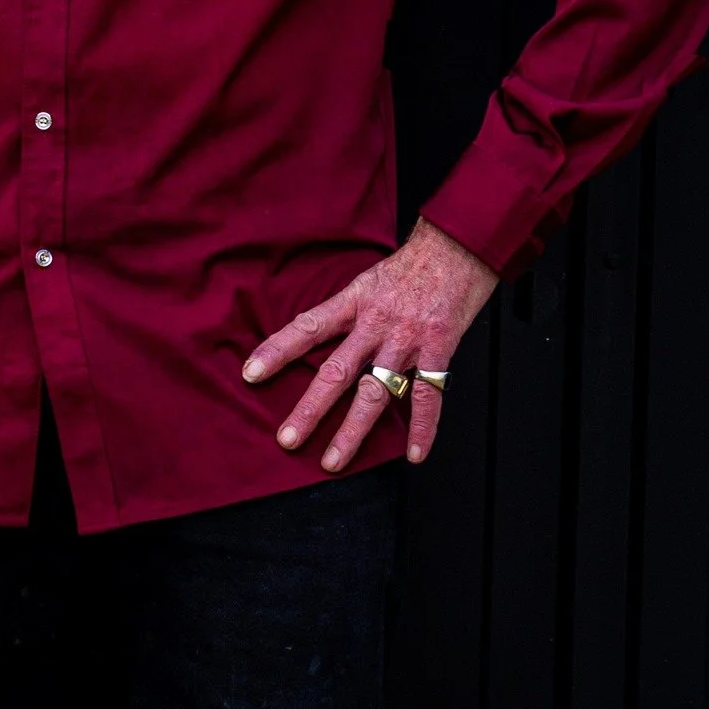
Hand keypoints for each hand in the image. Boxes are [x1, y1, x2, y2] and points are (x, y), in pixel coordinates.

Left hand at [242, 218, 497, 470]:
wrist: (457, 248)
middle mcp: (376, 323)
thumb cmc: (411, 264)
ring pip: (375, 392)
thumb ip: (347, 311)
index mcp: (354, 301)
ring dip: (352, 430)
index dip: (278, 350)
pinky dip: (422, 428)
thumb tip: (319, 336)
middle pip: (336, 371)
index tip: (251, 374)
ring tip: (333, 460)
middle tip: (287, 439)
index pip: (308, 328)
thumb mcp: (368, 279)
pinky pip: (428, 396)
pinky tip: (413, 454)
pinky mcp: (438, 349)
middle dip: (310, 408)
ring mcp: (406, 340)